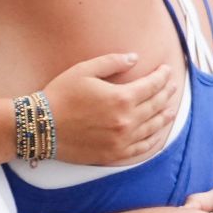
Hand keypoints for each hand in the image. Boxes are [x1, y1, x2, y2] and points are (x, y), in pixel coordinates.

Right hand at [41, 54, 177, 164]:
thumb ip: (112, 62)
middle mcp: (127, 121)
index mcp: (121, 98)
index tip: (166, 70)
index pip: (152, 85)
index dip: (162, 76)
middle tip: (172, 85)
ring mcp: (122, 140)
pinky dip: (153, 140)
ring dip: (164, 116)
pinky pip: (142, 148)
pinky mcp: (114, 155)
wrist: (41, 126)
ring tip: (171, 109)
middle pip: (156, 105)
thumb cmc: (61, 95)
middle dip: (166, 93)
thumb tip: (134, 58)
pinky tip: (157, 134)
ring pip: (153, 128)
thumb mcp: (84, 70)